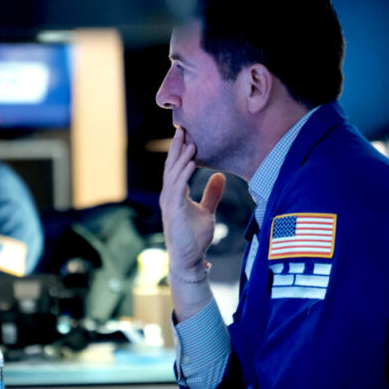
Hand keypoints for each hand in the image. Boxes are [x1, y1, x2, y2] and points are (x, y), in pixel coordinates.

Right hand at [159, 128, 225, 280]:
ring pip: (173, 175)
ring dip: (181, 158)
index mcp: (175, 194)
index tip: (186, 134)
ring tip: (189, 142)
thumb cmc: (195, 238)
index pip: (176, 168)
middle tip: (182, 128)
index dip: (180, 151)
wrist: (190, 260)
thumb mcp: (207, 211)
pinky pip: (177, 188)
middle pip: (171, 166)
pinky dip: (183, 174)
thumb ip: (212, 194)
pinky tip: (190, 163)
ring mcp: (169, 203)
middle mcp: (169, 196)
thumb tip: (219, 175)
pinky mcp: (174, 211)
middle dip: (177, 148)